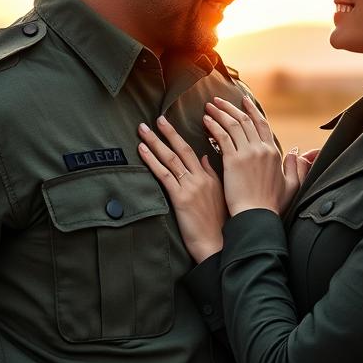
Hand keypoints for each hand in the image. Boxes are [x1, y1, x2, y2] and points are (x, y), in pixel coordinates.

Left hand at [138, 116, 226, 262]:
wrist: (217, 244)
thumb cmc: (218, 225)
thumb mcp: (220, 195)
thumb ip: (212, 175)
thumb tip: (204, 158)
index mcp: (210, 177)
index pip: (192, 151)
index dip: (180, 137)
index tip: (170, 125)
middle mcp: (200, 178)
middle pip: (181, 149)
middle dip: (167, 132)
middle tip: (156, 118)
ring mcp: (191, 187)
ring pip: (171, 159)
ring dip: (155, 142)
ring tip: (143, 129)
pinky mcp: (181, 198)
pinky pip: (164, 174)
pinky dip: (152, 160)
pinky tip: (142, 150)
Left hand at [203, 95, 305, 215]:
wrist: (257, 217)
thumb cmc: (272, 205)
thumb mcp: (291, 185)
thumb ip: (295, 166)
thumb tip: (296, 151)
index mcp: (273, 153)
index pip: (262, 124)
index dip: (252, 110)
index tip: (243, 100)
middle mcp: (261, 149)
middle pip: (245, 120)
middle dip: (231, 107)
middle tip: (218, 100)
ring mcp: (247, 154)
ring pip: (233, 125)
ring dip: (220, 113)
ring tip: (209, 106)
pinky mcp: (233, 161)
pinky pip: (222, 137)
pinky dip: (214, 126)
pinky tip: (206, 121)